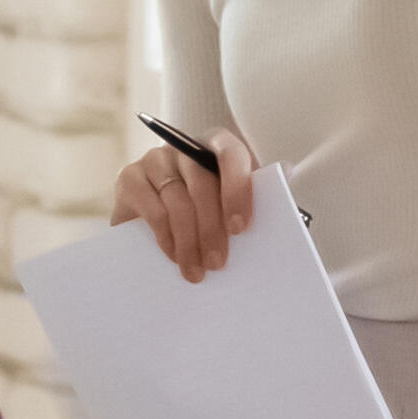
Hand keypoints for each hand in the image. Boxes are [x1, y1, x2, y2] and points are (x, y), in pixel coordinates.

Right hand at [114, 127, 259, 281]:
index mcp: (217, 147)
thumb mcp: (232, 203)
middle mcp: (184, 147)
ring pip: (177, 200)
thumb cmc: (205, 214)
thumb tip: (287, 172)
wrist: (151, 226)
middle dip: (212, 229)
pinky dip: (165, 237)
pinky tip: (174, 257)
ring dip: (189, 241)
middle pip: (202, 183)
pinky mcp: (130, 177)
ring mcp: (155, 160)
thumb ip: (260, 192)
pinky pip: (151, 208)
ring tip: (197, 272)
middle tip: (219, 264)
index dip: (237, 190)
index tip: (240, 228)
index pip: (231, 155)